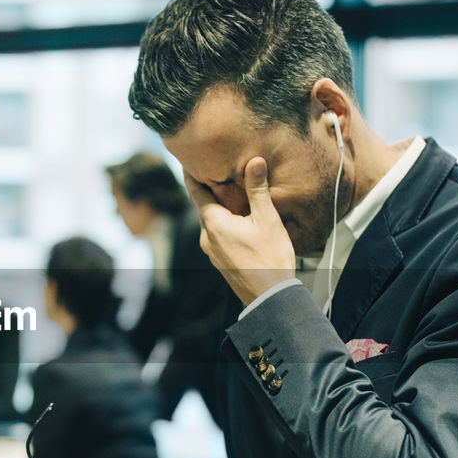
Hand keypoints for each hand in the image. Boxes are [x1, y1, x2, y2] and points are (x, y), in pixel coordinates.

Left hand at [184, 157, 295, 304]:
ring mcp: (212, 252)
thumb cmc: (270, 259)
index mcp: (214, 225)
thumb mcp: (267, 220)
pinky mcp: (220, 262)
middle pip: (204, 207)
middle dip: (209, 190)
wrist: (271, 297)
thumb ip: (258, 190)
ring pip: (212, 222)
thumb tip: (255, 161)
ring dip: (219, 208)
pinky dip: (224, 223)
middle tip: (213, 171)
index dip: (191, 175)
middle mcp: (207, 238)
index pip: (196, 192)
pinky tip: (239, 221)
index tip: (186, 160)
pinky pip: (218, 236)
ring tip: (230, 195)